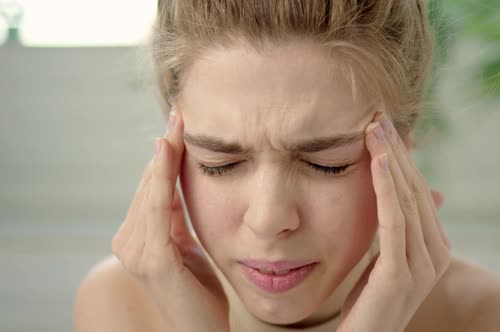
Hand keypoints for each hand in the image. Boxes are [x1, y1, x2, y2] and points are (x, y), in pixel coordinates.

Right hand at [111, 107, 228, 331]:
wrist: (203, 330)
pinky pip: (157, 209)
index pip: (152, 187)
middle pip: (149, 184)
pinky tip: (168, 153)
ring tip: (177, 124)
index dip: (165, 154)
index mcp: (139, 237)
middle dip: (166, 148)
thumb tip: (173, 179)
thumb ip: (175, 216)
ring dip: (164, 156)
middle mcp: (129, 241)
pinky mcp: (152, 259)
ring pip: (150, 191)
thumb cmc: (198, 290)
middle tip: (180, 112)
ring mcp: (136, 251)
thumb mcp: (186, 244)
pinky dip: (161, 179)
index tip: (179, 122)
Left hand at [336, 114, 451, 331]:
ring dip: (390, 161)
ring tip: (375, 128)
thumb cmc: (370, 302)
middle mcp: (436, 255)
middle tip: (378, 115)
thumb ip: (403, 228)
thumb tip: (427, 194)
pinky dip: (387, 190)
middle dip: (397, 151)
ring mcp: (421, 267)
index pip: (419, 192)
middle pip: (416, 190)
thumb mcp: (388, 259)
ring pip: (407, 201)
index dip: (403, 157)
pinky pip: (394, 223)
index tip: (384, 126)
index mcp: (435, 247)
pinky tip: (379, 162)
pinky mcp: (400, 276)